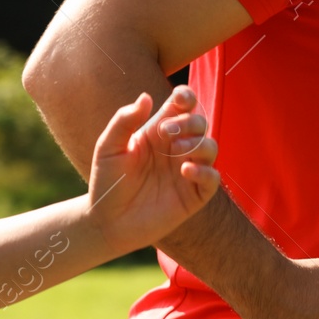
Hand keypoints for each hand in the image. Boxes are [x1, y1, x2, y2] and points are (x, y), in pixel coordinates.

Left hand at [85, 86, 220, 257]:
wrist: (106, 221)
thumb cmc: (106, 182)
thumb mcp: (108, 148)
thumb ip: (124, 121)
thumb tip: (146, 97)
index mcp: (158, 132)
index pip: (181, 106)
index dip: (186, 97)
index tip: (179, 98)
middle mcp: (176, 149)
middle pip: (200, 123)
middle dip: (190, 121)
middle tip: (166, 132)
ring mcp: (186, 172)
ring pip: (210, 147)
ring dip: (199, 143)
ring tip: (178, 150)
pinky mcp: (193, 196)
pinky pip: (212, 179)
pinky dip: (205, 171)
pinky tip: (186, 170)